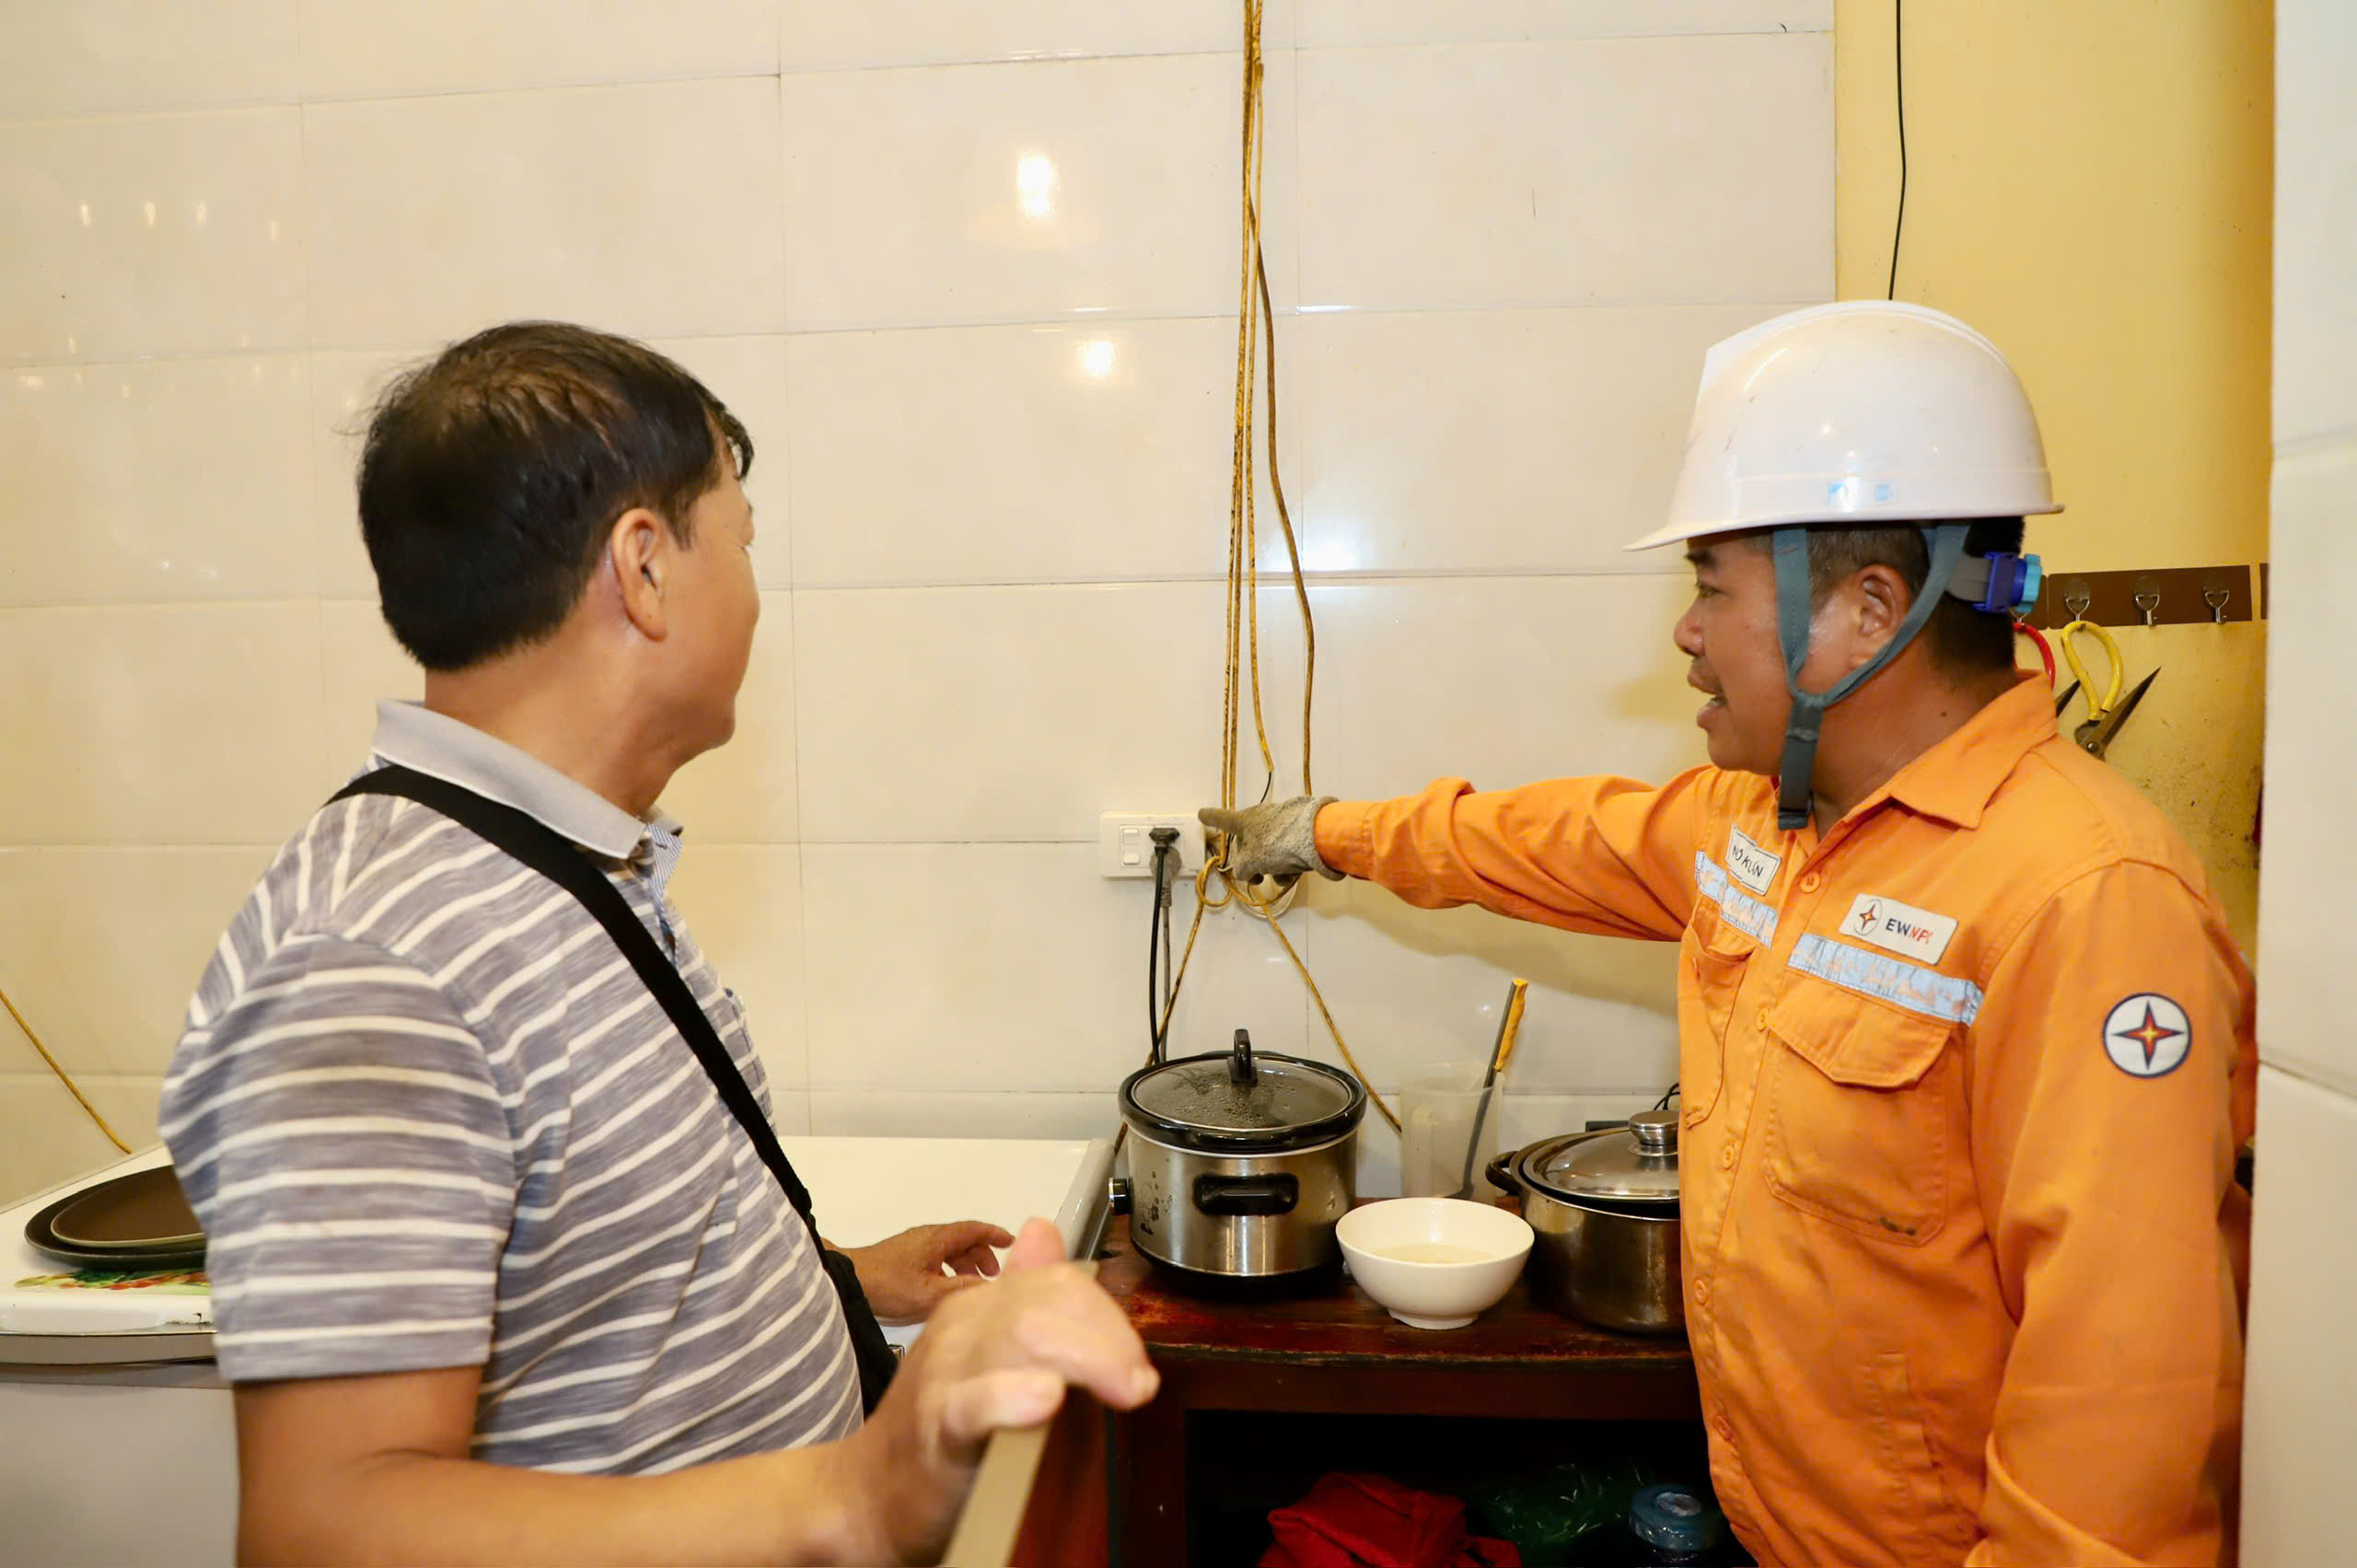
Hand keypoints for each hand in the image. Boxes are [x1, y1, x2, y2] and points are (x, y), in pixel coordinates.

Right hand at [837, 1218, 1157, 1563]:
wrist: (870, 1493)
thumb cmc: (938, 1427)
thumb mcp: (984, 1352)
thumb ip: (1024, 1297)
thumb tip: (1044, 1230)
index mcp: (977, 1307)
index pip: (1057, 1283)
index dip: (1108, 1318)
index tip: (1136, 1366)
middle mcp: (961, 1328)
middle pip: (1046, 1305)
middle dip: (1107, 1339)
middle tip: (1137, 1384)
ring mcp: (944, 1374)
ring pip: (1021, 1336)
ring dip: (1085, 1359)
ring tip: (1122, 1389)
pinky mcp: (933, 1428)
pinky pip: (973, 1401)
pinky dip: (1012, 1397)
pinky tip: (1046, 1399)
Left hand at [839, 1220, 1014, 1325]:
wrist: (849, 1280)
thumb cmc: (889, 1284)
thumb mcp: (930, 1293)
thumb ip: (962, 1289)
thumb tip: (989, 1287)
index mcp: (937, 1238)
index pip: (974, 1230)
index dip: (994, 1234)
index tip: (1011, 1241)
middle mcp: (928, 1236)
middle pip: (963, 1240)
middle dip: (982, 1254)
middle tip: (993, 1275)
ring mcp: (915, 1246)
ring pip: (950, 1250)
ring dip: (966, 1263)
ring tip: (973, 1284)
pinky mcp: (905, 1257)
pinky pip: (938, 1257)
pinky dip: (951, 1268)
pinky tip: (948, 1287)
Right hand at [1198, 795, 1342, 882]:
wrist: (1316, 836)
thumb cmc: (1276, 845)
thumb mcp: (1250, 861)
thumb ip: (1243, 869)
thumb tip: (1247, 872)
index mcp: (1245, 821)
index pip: (1222, 819)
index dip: (1211, 818)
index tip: (1201, 814)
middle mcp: (1262, 819)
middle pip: (1249, 843)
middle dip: (1253, 863)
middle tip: (1257, 878)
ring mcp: (1282, 824)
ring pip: (1270, 852)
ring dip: (1273, 868)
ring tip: (1283, 878)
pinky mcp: (1300, 832)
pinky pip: (1287, 852)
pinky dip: (1288, 864)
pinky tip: (1296, 874)